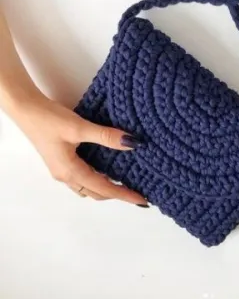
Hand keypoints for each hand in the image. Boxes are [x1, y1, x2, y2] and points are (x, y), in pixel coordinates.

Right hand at [11, 93, 147, 206]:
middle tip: (137, 191)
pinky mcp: (61, 161)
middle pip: (96, 192)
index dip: (124, 195)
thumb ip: (106, 136)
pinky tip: (107, 168)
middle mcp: (66, 176)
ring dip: (106, 187)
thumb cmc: (50, 120)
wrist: (25, 109)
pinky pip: (83, 177)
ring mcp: (62, 170)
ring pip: (89, 186)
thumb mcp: (80, 128)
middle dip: (117, 194)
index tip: (142, 201)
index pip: (104, 189)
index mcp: (71, 172)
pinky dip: (97, 178)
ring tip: (125, 182)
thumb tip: (133, 143)